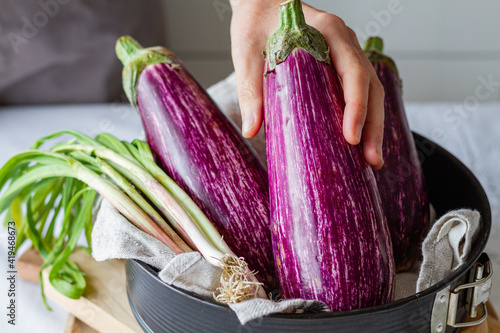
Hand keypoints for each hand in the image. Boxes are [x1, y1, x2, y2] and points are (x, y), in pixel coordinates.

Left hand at [230, 0, 384, 168]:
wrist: (262, 4)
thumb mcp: (247, 52)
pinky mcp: (341, 64)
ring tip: (371, 159)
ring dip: (374, 125)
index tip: (351, 136)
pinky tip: (361, 140)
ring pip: (372, 90)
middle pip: (371, 86)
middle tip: (370, 160)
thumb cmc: (256, 23)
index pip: (353, 72)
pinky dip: (365, 116)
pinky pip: (361, 90)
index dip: (356, 106)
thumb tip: (252, 130)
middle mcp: (345, 41)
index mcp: (328, 32)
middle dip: (372, 125)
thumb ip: (250, 88)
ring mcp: (347, 52)